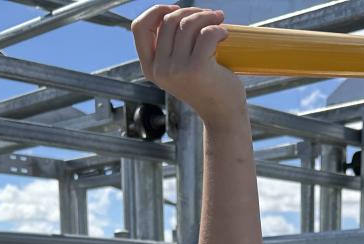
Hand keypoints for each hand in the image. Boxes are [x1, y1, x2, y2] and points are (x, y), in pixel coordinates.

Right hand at [131, 6, 244, 127]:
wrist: (223, 114)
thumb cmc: (206, 87)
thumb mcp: (179, 68)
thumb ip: (171, 47)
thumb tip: (176, 12)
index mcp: (150, 68)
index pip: (139, 27)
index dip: (156, 11)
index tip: (177, 10)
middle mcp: (160, 69)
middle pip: (169, 21)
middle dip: (191, 11)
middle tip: (210, 16)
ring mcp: (177, 69)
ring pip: (188, 24)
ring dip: (207, 16)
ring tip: (219, 21)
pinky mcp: (197, 68)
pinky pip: (206, 33)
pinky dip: (218, 28)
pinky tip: (224, 34)